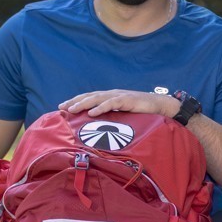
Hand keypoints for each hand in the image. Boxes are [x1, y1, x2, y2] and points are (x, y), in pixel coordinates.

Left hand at [59, 89, 180, 118]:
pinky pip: (112, 103)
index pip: (89, 98)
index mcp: (110, 97)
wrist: (160, 105)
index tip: (62, 107)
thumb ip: (112, 117)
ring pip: (98, 98)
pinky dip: (101, 107)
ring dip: (84, 103)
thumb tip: (98, 126)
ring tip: (73, 109)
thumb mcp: (123, 114)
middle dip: (75, 102)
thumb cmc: (142, 111)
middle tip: (62, 107)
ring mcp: (120, 96)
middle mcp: (112, 94)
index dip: (76, 101)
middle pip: (90, 96)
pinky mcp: (128, 100)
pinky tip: (93, 112)